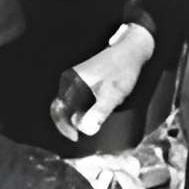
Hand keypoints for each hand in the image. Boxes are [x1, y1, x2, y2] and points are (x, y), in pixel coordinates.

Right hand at [51, 23, 156, 145]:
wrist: (131, 51)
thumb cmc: (121, 72)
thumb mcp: (112, 96)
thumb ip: (98, 113)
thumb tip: (85, 129)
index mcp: (72, 82)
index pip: (58, 109)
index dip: (64, 127)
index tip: (76, 138)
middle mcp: (70, 79)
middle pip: (63, 107)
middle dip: (72, 122)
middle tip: (87, 131)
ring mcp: (76, 77)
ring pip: (71, 103)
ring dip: (78, 115)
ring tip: (94, 121)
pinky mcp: (84, 78)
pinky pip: (77, 97)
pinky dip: (83, 108)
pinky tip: (97, 110)